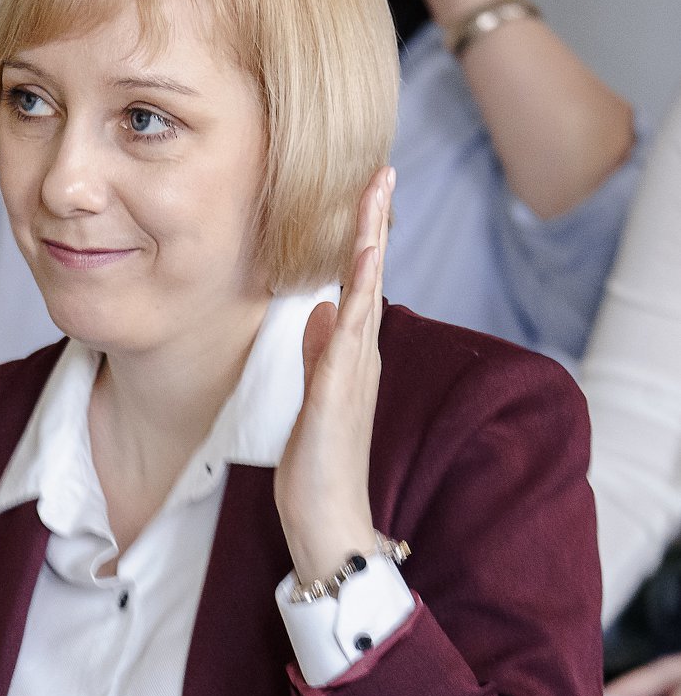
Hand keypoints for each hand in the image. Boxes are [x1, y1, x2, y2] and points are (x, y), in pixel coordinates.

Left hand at [276, 167, 393, 585]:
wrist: (329, 523)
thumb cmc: (320, 468)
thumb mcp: (314, 399)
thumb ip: (319, 354)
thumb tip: (320, 311)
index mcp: (352, 357)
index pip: (358, 285)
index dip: (361, 238)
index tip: (365, 192)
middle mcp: (361, 359)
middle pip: (370, 277)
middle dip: (374, 224)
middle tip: (381, 172)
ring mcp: (354, 375)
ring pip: (366, 295)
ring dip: (370, 245)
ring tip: (376, 195)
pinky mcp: (338, 396)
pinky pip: (349, 337)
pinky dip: (356, 299)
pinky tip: (357, 266)